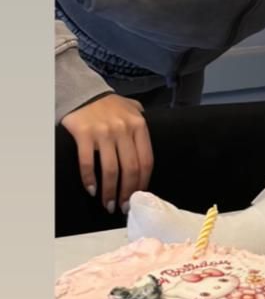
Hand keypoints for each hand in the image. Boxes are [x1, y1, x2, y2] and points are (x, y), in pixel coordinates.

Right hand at [60, 95, 153, 212]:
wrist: (82, 92)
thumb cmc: (108, 104)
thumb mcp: (132, 108)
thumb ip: (142, 121)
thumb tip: (148, 139)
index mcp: (139, 126)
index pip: (146, 161)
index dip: (143, 183)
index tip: (138, 196)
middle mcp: (124, 129)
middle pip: (130, 169)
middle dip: (127, 192)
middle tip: (122, 207)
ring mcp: (104, 132)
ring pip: (111, 170)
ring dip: (109, 191)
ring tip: (108, 204)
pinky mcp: (84, 134)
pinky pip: (88, 163)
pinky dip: (89, 180)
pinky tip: (91, 190)